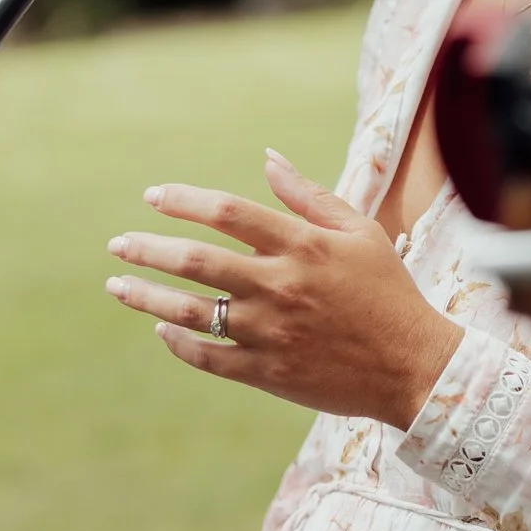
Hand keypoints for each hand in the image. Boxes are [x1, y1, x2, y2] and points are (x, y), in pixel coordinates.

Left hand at [104, 153, 462, 429]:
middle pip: (196, 261)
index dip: (183, 200)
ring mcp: (270, 333)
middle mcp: (280, 286)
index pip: (227, 212)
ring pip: (191, 312)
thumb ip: (308, 195)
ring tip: (117, 285)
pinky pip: (209, 357)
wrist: (412, 366)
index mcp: (302, 245)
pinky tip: (162, 330)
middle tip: (118, 243)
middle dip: (148, 249)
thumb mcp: (358, 231)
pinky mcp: (267, 374)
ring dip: (146, 296)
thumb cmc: (388, 292)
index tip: (153, 196)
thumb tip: (267, 157)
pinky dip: (179, 343)